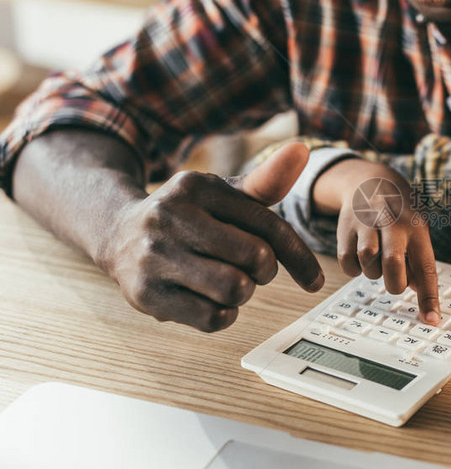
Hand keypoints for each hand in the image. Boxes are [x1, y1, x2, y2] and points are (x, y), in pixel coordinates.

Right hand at [98, 143, 324, 331]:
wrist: (117, 234)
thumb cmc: (189, 215)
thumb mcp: (222, 193)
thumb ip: (265, 181)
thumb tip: (301, 150)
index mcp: (196, 187)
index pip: (268, 225)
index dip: (298, 256)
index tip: (314, 281)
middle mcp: (170, 216)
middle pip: (256, 259)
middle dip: (264, 271)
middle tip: (251, 270)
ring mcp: (154, 256)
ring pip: (236, 290)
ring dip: (244, 292)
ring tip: (228, 281)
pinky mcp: (146, 294)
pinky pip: (212, 318)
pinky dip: (223, 314)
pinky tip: (210, 299)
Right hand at [316, 159, 440, 324]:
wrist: (371, 181)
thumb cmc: (400, 216)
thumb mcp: (417, 233)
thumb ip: (420, 265)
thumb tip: (424, 300)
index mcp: (417, 228)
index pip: (426, 267)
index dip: (429, 297)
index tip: (432, 321)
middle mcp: (393, 223)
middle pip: (392, 264)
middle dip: (394, 283)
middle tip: (394, 281)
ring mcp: (367, 223)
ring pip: (367, 262)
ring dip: (372, 272)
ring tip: (376, 260)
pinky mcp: (345, 227)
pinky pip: (347, 262)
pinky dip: (354, 268)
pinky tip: (360, 256)